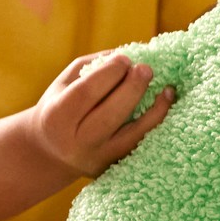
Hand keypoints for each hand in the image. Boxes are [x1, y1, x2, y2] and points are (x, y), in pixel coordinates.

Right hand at [30, 51, 174, 178]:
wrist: (52, 154)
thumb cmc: (60, 108)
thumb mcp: (64, 84)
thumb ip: (92, 66)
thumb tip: (128, 53)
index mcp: (58, 117)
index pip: (86, 92)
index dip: (109, 73)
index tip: (125, 58)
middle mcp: (77, 142)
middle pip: (111, 114)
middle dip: (133, 88)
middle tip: (147, 69)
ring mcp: (98, 158)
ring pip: (132, 136)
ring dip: (155, 110)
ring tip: (167, 89)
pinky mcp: (114, 167)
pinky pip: (141, 145)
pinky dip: (157, 124)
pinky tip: (167, 104)